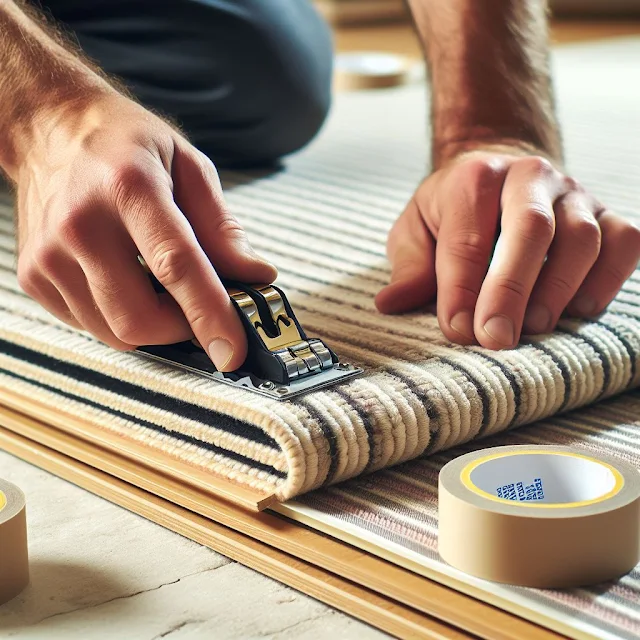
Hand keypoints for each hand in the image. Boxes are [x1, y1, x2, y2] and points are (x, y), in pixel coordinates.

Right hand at [15, 92, 275, 369]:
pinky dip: (119, 316)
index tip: (233, 351)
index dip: (209, 315)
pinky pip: (90, 324)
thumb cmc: (126, 144)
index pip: (175, 266)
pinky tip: (123, 278)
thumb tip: (256, 276)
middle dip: (181, 327)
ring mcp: (49, 254)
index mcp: (129, 187)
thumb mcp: (189, 167)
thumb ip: (222, 227)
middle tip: (196, 302)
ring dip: (152, 323)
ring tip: (156, 282)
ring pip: (114, 332)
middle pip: (139, 318)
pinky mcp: (33, 276)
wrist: (51, 129)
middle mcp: (81, 224)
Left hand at [376, 148, 639, 348]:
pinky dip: (608, 278)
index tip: (457, 330)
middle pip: (530, 229)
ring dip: (559, 287)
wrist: (501, 172)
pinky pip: (624, 242)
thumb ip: (409, 266)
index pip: (468, 237)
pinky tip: (581, 310)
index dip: (462, 288)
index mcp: (475, 177)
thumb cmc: (453, 211)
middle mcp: (529, 177)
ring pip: (582, 236)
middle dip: (511, 289)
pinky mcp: (606, 214)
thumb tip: (390, 303)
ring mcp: (573, 194)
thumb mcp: (416, 229)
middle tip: (496, 339)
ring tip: (535, 329)